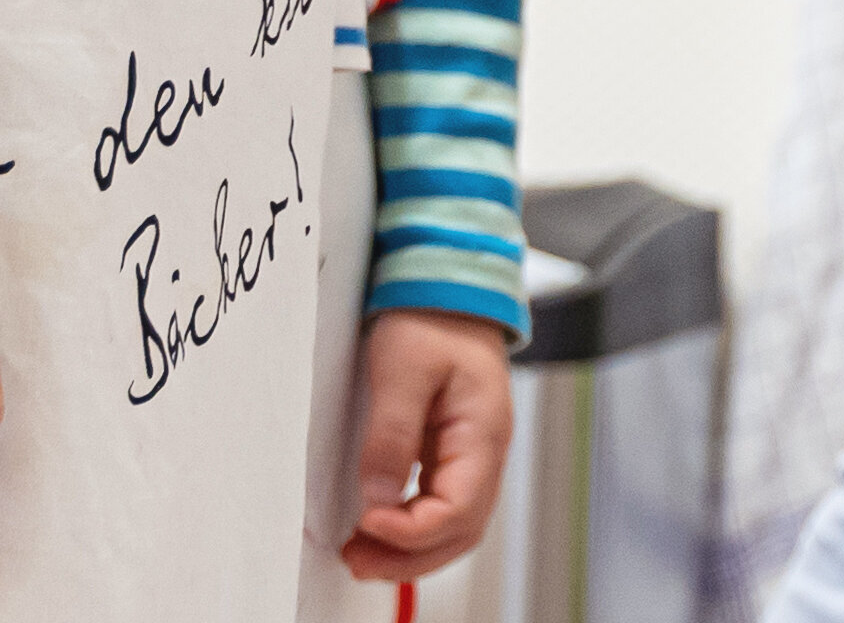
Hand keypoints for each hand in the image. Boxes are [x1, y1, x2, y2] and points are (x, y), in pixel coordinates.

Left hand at [337, 308, 519, 582]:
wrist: (446, 284)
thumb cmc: (431, 316)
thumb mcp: (402, 369)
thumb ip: (392, 434)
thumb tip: (379, 496)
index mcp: (483, 432)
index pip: (458, 509)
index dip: (410, 530)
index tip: (366, 522)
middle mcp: (486, 451)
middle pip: (461, 531)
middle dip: (409, 557)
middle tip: (357, 560)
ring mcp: (473, 454)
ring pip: (454, 526)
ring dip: (410, 550)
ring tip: (361, 554)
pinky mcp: (452, 451)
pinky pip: (441, 506)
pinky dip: (412, 528)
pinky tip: (379, 527)